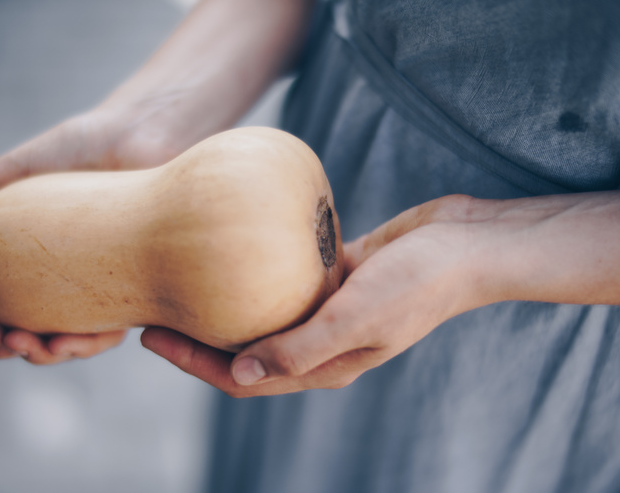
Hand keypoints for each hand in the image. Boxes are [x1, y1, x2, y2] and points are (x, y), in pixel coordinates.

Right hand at [0, 108, 178, 363]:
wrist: (138, 137)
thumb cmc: (73, 150)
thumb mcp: (9, 174)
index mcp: (22, 258)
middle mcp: (55, 280)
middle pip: (18, 330)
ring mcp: (91, 291)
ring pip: (58, 343)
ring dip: (35, 354)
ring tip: (21, 343)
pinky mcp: (129, 295)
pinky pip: (103, 335)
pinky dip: (79, 345)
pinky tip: (61, 341)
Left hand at [141, 195, 496, 395]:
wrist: (470, 245)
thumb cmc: (421, 282)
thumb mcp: (358, 317)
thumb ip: (299, 348)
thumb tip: (237, 371)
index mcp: (325, 365)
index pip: (243, 376)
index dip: (193, 362)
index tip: (149, 335)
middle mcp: (321, 342)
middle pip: (242, 346)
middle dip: (195, 335)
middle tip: (150, 306)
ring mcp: (328, 308)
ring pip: (259, 311)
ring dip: (220, 300)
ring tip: (178, 274)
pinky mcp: (336, 273)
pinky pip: (283, 275)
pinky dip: (253, 267)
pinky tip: (226, 243)